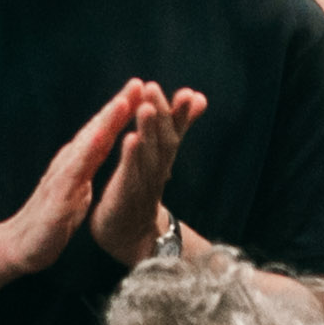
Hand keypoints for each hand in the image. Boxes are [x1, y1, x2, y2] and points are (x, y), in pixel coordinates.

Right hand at [0, 82, 151, 275]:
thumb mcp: (76, 190)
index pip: (102, 133)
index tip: (141, 91)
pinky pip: (74, 172)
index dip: (121, 112)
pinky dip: (87, 153)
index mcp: (76, 163)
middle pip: (95, 129)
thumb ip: (86, 167)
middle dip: (116, 106)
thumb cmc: (50, 220)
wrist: (19, 246)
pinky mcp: (56, 197)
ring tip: (123, 103)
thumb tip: (99, 146)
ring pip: (86, 144)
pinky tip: (99, 141)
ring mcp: (61, 177)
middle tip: (137, 83)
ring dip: (104, 123)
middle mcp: (68, 163)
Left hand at [84, 83, 202, 267]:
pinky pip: (130, 175)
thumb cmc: (140, 188)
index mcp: (163, 157)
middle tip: (155, 88)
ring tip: (146, 107)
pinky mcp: (125, 196)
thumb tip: (199, 96)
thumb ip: (177, 125)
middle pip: (165, 140)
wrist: (128, 235)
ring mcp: (143, 184)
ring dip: (148, 131)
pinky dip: (131, 157)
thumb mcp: (161, 154)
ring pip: (149, 155)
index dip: (182, 114)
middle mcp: (157, 169)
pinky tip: (130, 139)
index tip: (190, 94)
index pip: (175, 132)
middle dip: (162, 114)